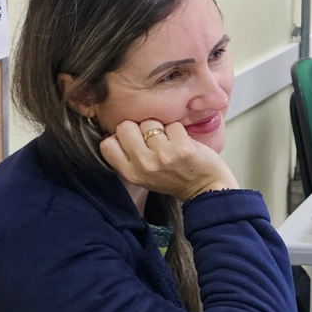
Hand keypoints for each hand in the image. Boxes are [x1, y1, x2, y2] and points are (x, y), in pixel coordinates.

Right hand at [99, 119, 236, 200]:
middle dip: (139, 127)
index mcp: (131, 173)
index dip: (119, 136)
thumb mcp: (144, 176)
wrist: (205, 189)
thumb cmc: (174, 179)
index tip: (133, 139)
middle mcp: (143, 165)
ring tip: (170, 142)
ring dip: (162, 127)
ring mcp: (162, 155)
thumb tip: (117, 132)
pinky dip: (179, 129)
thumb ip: (130, 158)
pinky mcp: (181, 147)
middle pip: (125, 126)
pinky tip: (184, 142)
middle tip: (154, 138)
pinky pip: (172, 123)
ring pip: (150, 122)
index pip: (106, 145)